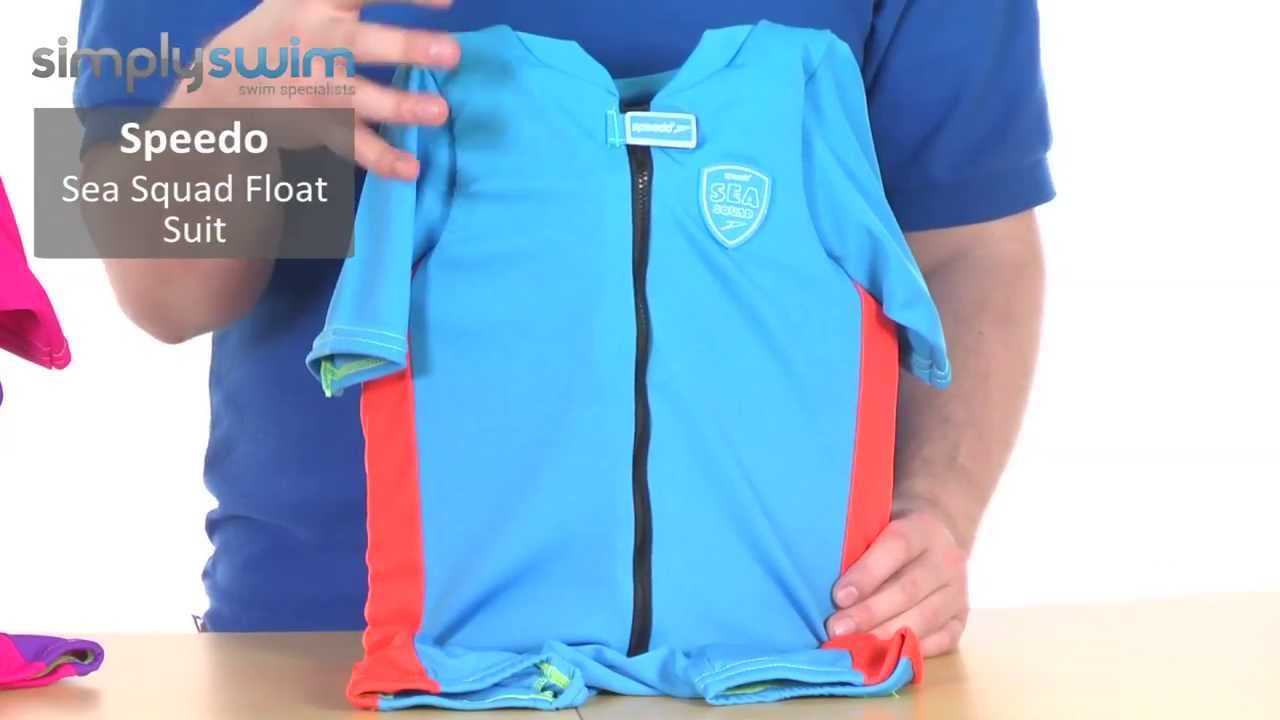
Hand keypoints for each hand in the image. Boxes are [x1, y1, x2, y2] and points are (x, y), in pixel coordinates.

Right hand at [166, 0, 460, 179]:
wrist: (224, 80)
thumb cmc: (286, 30)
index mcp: (318, 1)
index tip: (449, 1)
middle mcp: (317, 40)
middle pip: (361, 42)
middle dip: (406, 47)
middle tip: (453, 53)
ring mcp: (315, 84)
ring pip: (358, 97)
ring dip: (399, 105)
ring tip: (439, 112)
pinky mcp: (316, 122)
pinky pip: (351, 143)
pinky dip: (381, 158)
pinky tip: (410, 167)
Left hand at [826, 506, 969, 656]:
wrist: (939, 534)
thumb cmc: (890, 533)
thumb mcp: (877, 524)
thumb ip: (857, 543)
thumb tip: (816, 570)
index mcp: (921, 529)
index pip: (896, 548)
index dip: (867, 574)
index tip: (838, 596)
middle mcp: (946, 560)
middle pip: (908, 589)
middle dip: (869, 613)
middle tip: (836, 629)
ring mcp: (958, 591)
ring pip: (925, 617)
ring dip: (887, 635)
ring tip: (854, 647)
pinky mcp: (963, 617)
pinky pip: (943, 639)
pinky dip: (915, 650)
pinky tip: (886, 656)